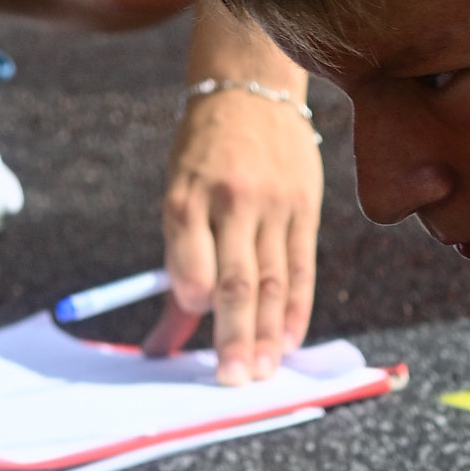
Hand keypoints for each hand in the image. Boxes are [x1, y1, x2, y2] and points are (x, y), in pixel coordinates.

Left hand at [150, 81, 322, 381]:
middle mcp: (230, 202)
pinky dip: (297, 307)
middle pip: (235, 282)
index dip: (193, 304)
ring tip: (263, 373)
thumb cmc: (203, 155)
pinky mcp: (305, 204)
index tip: (193, 335)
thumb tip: (163, 343)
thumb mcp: (178, 196)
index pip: (190, 266)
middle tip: (232, 382)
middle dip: (233, 338)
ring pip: (272, 280)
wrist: (250, 88)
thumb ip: (178, 267)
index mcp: (186, 198)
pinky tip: (291, 339)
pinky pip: (301, 265)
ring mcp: (273, 203)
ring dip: (268, 333)